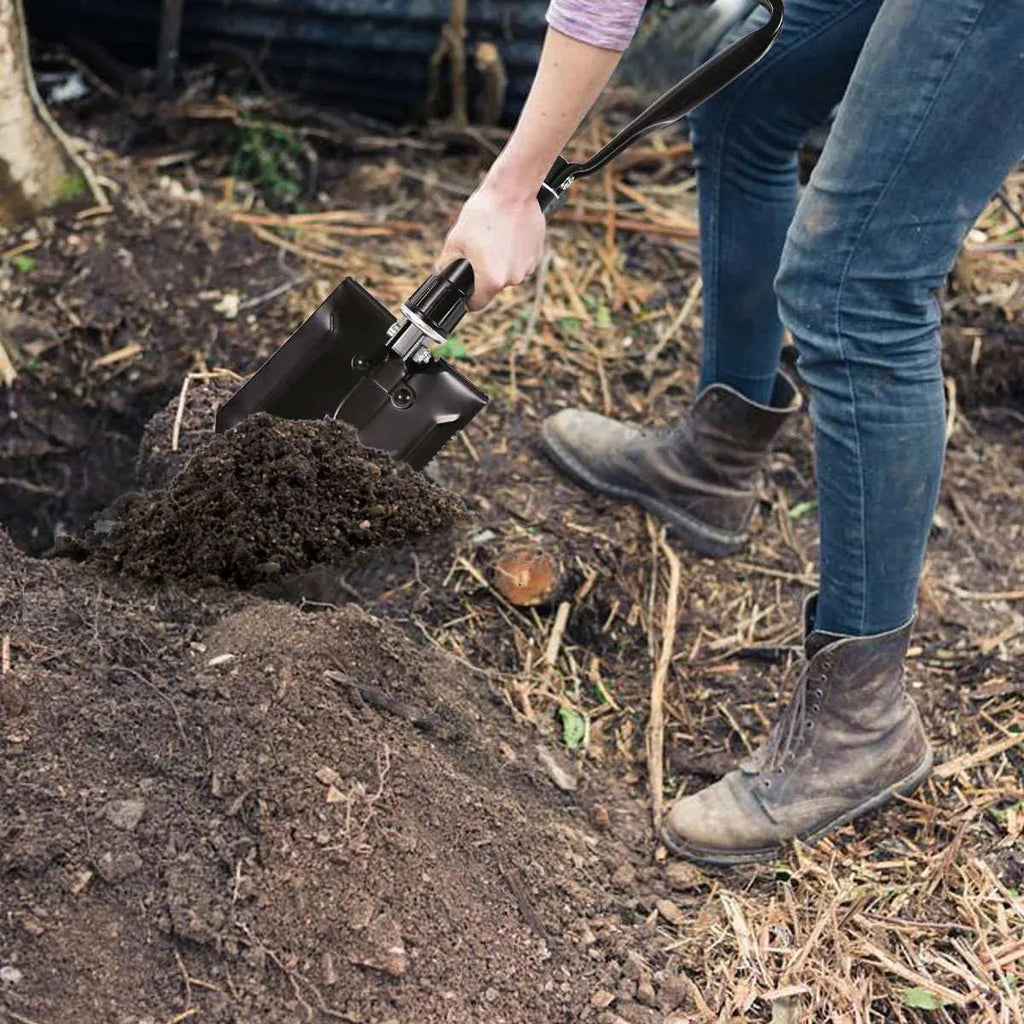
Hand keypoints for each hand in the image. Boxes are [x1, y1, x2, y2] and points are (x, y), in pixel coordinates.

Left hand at [436, 180, 545, 310]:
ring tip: (495, 240)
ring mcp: (528, 267)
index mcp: (492, 280)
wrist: (512, 191)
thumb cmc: (483, 213)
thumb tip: (443, 274)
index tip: (466, 290)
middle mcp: (513, 279)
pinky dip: (515, 254)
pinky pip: (521, 262)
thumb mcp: (455, 240)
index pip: (477, 304)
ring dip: (501, 263)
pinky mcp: (537, 255)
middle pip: (493, 286)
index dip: (468, 298)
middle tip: (479, 251)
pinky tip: (508, 236)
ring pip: (509, 274)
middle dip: (485, 274)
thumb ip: (446, 264)